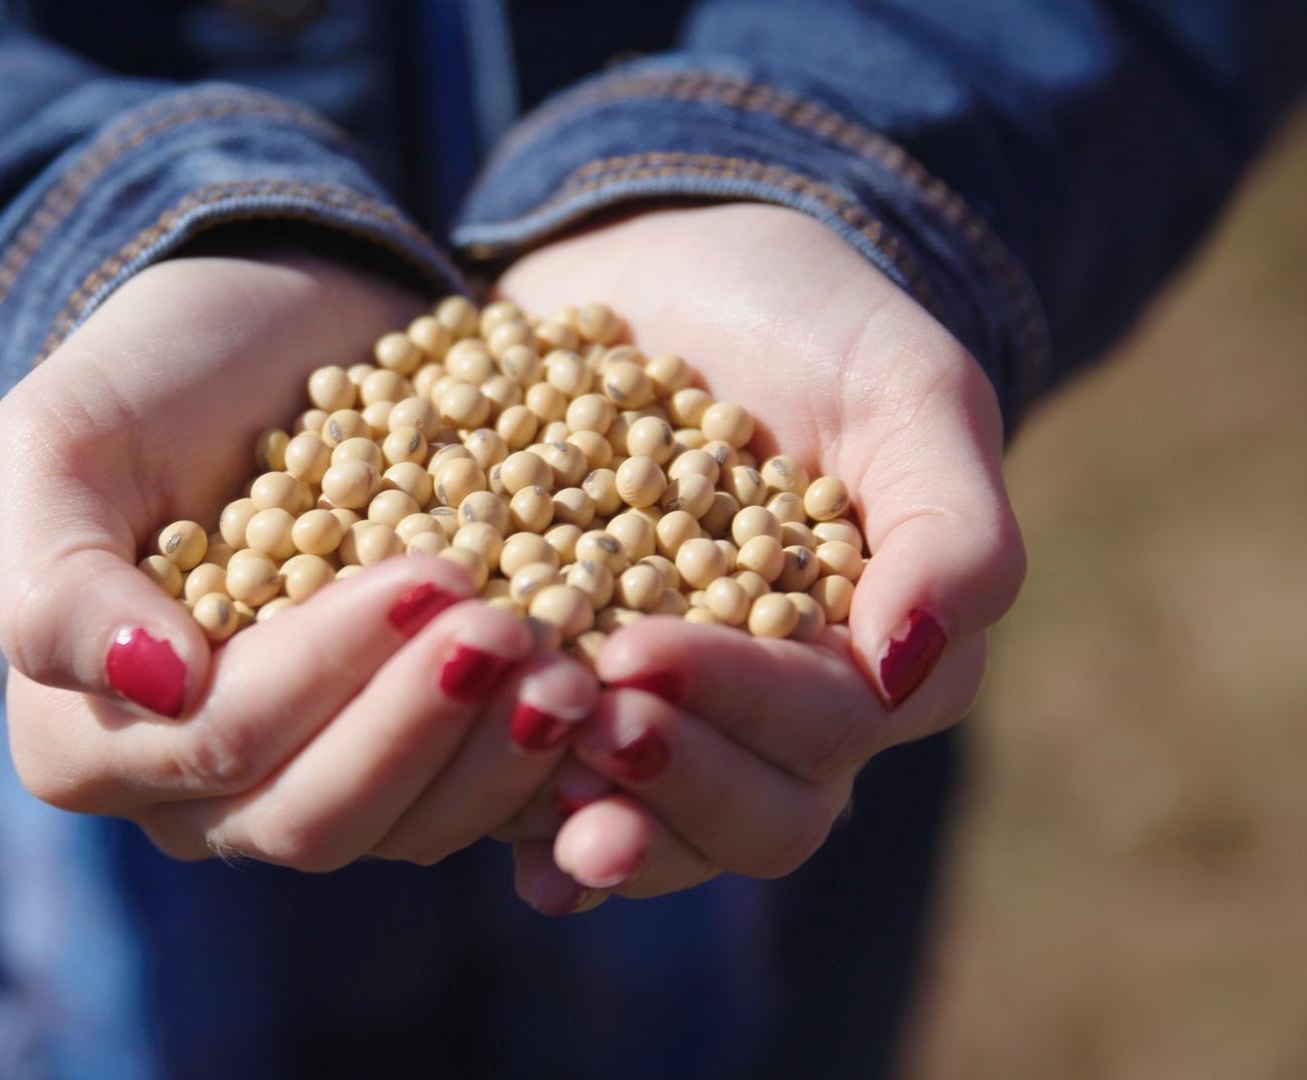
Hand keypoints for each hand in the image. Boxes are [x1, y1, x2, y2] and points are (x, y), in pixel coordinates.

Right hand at [0, 253, 597, 870]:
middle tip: (515, 628)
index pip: (215, 743)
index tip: (429, 576)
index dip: (324, 675)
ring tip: (574, 670)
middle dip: (420, 726)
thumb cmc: (142, 379)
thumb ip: (60, 580)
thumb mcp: (55, 445)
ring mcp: (303, 780)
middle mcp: (189, 791)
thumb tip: (160, 684)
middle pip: (312, 816)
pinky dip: (534, 769)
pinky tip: (598, 709)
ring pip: (400, 832)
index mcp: (84, 737)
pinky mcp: (400, 755)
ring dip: (492, 760)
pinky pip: (467, 808)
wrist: (264, 331)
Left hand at [491, 205, 1025, 910]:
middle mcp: (773, 711)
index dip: (740, 707)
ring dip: (595, 821)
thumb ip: (950, 526)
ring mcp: (669, 712)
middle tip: (582, 719)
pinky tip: (486, 834)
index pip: (829, 727)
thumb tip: (906, 669)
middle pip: (756, 814)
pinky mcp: (569, 691)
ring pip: (657, 823)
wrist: (664, 266)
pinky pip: (554, 793)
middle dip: (669, 779)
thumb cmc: (810, 321)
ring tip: (523, 780)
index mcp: (871, 656)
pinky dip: (522, 818)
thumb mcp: (904, 386)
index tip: (636, 652)